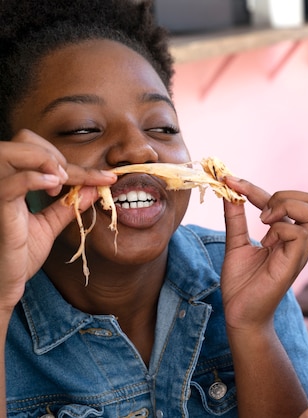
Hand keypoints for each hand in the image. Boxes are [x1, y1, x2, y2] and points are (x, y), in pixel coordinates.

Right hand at [0, 130, 115, 312]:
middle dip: (56, 154)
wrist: (4, 285)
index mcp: (11, 182)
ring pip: (13, 150)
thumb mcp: (48, 226)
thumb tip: (92, 189)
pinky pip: (12, 181)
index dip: (76, 164)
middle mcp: (0, 180)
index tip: (107, 177)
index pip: (40, 154)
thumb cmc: (17, 256)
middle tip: (72, 179)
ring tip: (61, 183)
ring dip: (46, 160)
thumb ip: (67, 206)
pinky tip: (56, 187)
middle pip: (25, 139)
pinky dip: (35, 178)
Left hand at [220, 176, 307, 330]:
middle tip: (260, 212)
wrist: (240, 314)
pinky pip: (299, 233)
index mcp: (287, 236)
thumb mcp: (235, 244)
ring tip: (264, 221)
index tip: (231, 182)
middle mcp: (298, 242)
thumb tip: (229, 192)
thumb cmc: (242, 285)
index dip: (256, 188)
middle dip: (285, 196)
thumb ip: (235, 218)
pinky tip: (265, 242)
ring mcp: (299, 252)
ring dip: (287, 208)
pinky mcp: (294, 263)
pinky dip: (280, 228)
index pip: (286, 200)